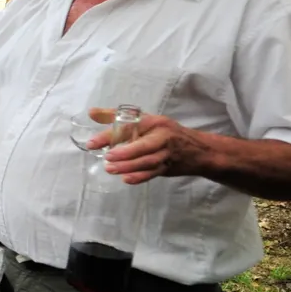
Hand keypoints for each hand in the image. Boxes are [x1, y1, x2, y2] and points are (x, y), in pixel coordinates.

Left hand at [98, 113, 214, 183]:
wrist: (199, 150)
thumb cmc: (166, 132)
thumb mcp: (145, 120)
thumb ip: (116, 117)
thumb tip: (91, 112)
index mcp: (154, 122)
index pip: (131, 127)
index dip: (111, 135)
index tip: (92, 143)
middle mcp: (162, 137)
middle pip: (144, 146)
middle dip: (125, 153)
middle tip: (107, 158)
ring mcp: (167, 153)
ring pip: (148, 161)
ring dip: (130, 166)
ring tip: (111, 170)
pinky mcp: (168, 167)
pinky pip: (154, 173)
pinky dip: (140, 177)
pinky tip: (126, 179)